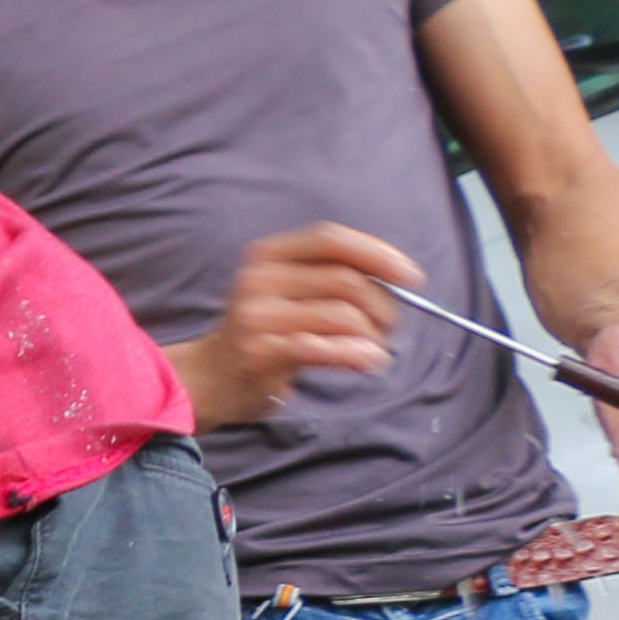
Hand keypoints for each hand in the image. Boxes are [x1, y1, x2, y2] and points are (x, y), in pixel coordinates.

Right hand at [163, 225, 412, 430]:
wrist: (207, 380)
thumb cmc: (261, 335)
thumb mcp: (287, 292)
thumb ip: (329, 277)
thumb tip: (395, 278)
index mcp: (267, 255)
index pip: (331, 239)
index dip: (377, 254)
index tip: (411, 277)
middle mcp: (258, 279)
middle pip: (345, 280)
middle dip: (383, 305)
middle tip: (389, 327)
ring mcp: (256, 316)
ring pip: (343, 316)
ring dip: (374, 336)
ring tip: (376, 350)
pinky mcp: (260, 352)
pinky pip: (326, 348)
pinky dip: (359, 355)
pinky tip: (368, 363)